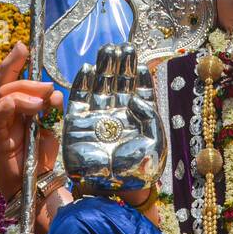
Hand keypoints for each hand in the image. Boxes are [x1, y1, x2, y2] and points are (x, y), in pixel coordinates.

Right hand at [0, 41, 62, 200]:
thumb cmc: (42, 157)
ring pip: (3, 98)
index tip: (23, 45)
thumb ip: (51, 108)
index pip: (10, 80)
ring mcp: (1, 127)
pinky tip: (27, 108)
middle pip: (6, 85)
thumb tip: (54, 93)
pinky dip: (9, 106)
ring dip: (24, 93)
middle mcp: (6, 115)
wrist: (38, 187)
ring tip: (43, 103)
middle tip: (47, 88)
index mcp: (17, 109)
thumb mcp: (51, 126)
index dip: (13, 62)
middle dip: (28, 80)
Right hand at [63, 43, 166, 192]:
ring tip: (108, 48)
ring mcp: (97, 119)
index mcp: (138, 119)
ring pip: (101, 87)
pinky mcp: (78, 125)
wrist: (113, 187)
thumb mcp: (155, 139)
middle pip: (119, 83)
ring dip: (105, 68)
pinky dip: (82, 83)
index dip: (137, 73)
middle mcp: (117, 116)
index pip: (138, 90)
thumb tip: (135, 96)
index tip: (138, 57)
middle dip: (120, 64)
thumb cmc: (138, 168)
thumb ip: (149, 114)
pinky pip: (79, 99)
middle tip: (121, 45)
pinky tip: (89, 67)